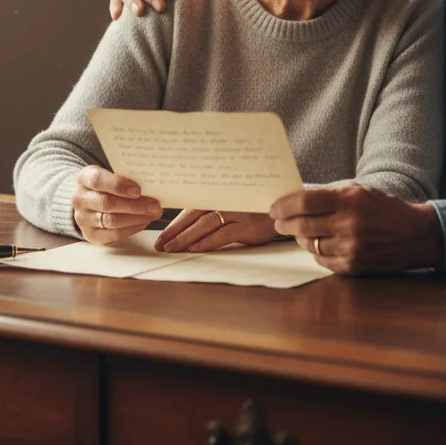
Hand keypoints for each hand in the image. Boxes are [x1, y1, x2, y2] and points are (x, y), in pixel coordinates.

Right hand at [71, 165, 162, 244]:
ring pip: (111, 221)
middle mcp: (80, 198)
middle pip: (107, 203)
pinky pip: (113, 234)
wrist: (89, 199)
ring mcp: (83, 218)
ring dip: (136, 218)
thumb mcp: (110, 173)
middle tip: (155, 205)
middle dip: (135, 205)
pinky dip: (131, 228)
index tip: (138, 190)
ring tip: (153, 213)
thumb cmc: (106, 184)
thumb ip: (125, 176)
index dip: (118, 185)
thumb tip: (151, 181)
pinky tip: (144, 221)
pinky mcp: (90, 234)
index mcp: (84, 178)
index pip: (98, 180)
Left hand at [154, 208, 276, 252]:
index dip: (174, 224)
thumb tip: (186, 229)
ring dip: (186, 237)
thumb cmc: (255, 210)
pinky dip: (208, 241)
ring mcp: (237, 212)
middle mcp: (226, 200)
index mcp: (218, 196)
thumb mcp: (233, 207)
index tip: (160, 238)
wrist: (285, 209)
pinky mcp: (248, 225)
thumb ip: (213, 212)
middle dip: (174, 231)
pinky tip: (195, 248)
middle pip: (194, 215)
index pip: (190, 209)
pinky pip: (224, 233)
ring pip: (205, 223)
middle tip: (160, 246)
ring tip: (172, 248)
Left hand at [270, 185, 443, 275]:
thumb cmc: (384, 208)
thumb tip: (296, 199)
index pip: (304, 202)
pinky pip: (321, 260)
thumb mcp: (359, 191)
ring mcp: (351, 247)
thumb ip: (329, 194)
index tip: (274, 207)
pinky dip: (315, 251)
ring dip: (300, 237)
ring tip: (300, 230)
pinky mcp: (353, 266)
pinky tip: (318, 243)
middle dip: (285, 222)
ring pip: (309, 244)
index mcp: (350, 199)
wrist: (415, 235)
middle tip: (278, 220)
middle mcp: (349, 223)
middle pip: (302, 224)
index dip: (284, 205)